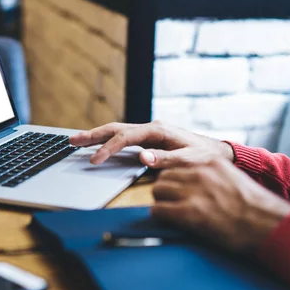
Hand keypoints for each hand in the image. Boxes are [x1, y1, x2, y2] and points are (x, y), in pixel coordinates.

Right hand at [69, 121, 234, 167]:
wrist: (217, 152)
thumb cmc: (204, 157)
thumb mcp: (189, 160)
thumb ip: (165, 159)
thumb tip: (142, 158)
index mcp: (158, 130)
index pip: (126, 137)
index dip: (108, 148)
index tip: (94, 160)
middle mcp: (150, 128)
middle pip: (116, 129)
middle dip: (93, 135)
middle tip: (72, 141)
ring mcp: (148, 133)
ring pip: (117, 132)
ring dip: (96, 136)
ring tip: (75, 141)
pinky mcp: (148, 140)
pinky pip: (123, 139)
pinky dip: (107, 141)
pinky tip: (96, 145)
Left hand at [151, 157, 289, 252]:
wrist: (268, 225)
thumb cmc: (255, 208)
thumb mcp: (232, 178)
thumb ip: (212, 176)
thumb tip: (194, 183)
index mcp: (211, 162)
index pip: (176, 162)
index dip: (173, 177)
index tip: (174, 187)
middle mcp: (200, 172)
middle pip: (163, 176)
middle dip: (165, 189)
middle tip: (170, 202)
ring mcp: (193, 191)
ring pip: (158, 191)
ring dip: (162, 202)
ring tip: (170, 212)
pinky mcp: (189, 212)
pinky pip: (159, 210)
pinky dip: (161, 216)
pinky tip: (169, 221)